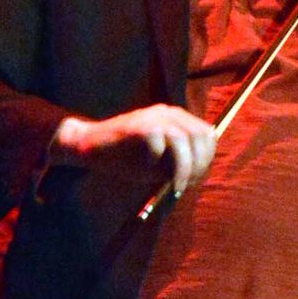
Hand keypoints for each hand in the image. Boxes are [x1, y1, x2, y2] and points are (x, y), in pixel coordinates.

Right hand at [49, 104, 216, 195]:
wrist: (90, 148)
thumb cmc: (127, 158)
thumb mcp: (160, 164)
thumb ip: (180, 165)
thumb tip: (200, 175)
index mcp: (177, 119)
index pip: (206, 134)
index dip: (207, 158)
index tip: (196, 178)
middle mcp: (167, 113)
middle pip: (198, 135)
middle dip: (198, 164)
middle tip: (185, 184)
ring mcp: (151, 116)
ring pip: (180, 139)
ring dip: (182, 167)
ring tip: (175, 185)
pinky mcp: (135, 124)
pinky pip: (156, 140)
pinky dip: (156, 158)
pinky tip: (148, 167)